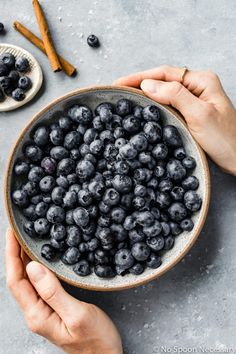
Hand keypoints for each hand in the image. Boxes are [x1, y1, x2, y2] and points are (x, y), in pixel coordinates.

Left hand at [5, 228, 122, 353]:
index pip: (17, 281)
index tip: (13, 234)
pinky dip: (36, 268)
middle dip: (14, 254)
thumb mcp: (77, 314)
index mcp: (38, 314)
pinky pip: (38, 285)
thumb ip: (53, 292)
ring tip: (25, 240)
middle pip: (18, 279)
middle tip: (17, 231)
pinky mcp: (52, 309)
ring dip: (23, 260)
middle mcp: (36, 313)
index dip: (12, 256)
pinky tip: (41, 259)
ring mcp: (43, 311)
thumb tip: (33, 267)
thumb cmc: (95, 339)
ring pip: (27, 281)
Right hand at [114, 65, 235, 174]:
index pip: (164, 73)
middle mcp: (197, 87)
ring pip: (164, 92)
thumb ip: (174, 95)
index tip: (119, 83)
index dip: (139, 77)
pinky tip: (144, 111)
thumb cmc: (225, 139)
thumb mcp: (199, 115)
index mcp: (201, 81)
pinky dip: (154, 106)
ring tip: (125, 99)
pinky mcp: (191, 114)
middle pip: (162, 80)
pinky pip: (169, 105)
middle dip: (139, 83)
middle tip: (117, 90)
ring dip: (145, 95)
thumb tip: (147, 85)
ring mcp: (194, 101)